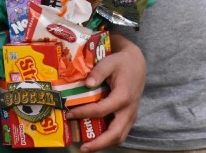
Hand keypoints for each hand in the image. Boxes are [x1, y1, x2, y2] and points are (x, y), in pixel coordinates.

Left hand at [64, 34, 145, 150]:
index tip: (69, 114)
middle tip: (82, 148)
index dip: (83, 113)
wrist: (137, 63)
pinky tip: (95, 136)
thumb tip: (87, 84)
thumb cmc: (122, 63)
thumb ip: (98, 72)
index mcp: (123, 96)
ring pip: (120, 136)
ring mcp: (130, 115)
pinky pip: (120, 132)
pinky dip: (108, 138)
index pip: (101, 110)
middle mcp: (128, 109)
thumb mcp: (109, 62)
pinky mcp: (129, 116)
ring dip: (104, 144)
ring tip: (87, 146)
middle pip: (116, 134)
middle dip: (99, 143)